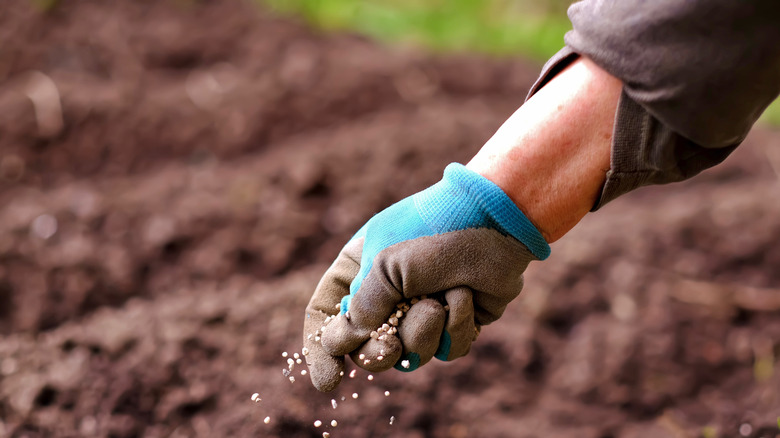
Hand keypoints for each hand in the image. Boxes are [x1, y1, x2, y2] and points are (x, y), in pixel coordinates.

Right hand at [302, 163, 549, 391]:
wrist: (496, 220)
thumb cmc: (434, 231)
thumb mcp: (385, 264)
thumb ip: (362, 307)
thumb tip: (346, 342)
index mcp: (358, 271)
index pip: (324, 317)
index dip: (322, 351)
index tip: (330, 381)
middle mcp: (386, 295)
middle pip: (365, 349)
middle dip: (379, 352)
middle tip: (390, 347)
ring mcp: (422, 311)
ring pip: (409, 356)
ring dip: (423, 332)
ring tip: (438, 301)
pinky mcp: (456, 322)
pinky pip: (446, 351)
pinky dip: (456, 327)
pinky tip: (465, 296)